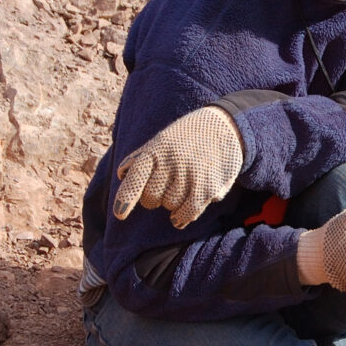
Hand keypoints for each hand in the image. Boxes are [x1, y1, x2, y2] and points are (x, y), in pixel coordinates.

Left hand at [112, 106, 243, 227]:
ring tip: (179, 191)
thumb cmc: (187, 136)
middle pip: (151, 197)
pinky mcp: (208, 187)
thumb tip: (122, 174)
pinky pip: (189, 212)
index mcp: (156, 150)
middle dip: (153, 198)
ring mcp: (191, 175)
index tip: (120, 214)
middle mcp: (172, 162)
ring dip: (171, 204)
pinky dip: (182, 217)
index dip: (126, 197)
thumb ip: (141, 157)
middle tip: (162, 190)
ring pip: (170, 205)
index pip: (136, 177)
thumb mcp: (162, 140)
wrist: (225, 127)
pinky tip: (178, 218)